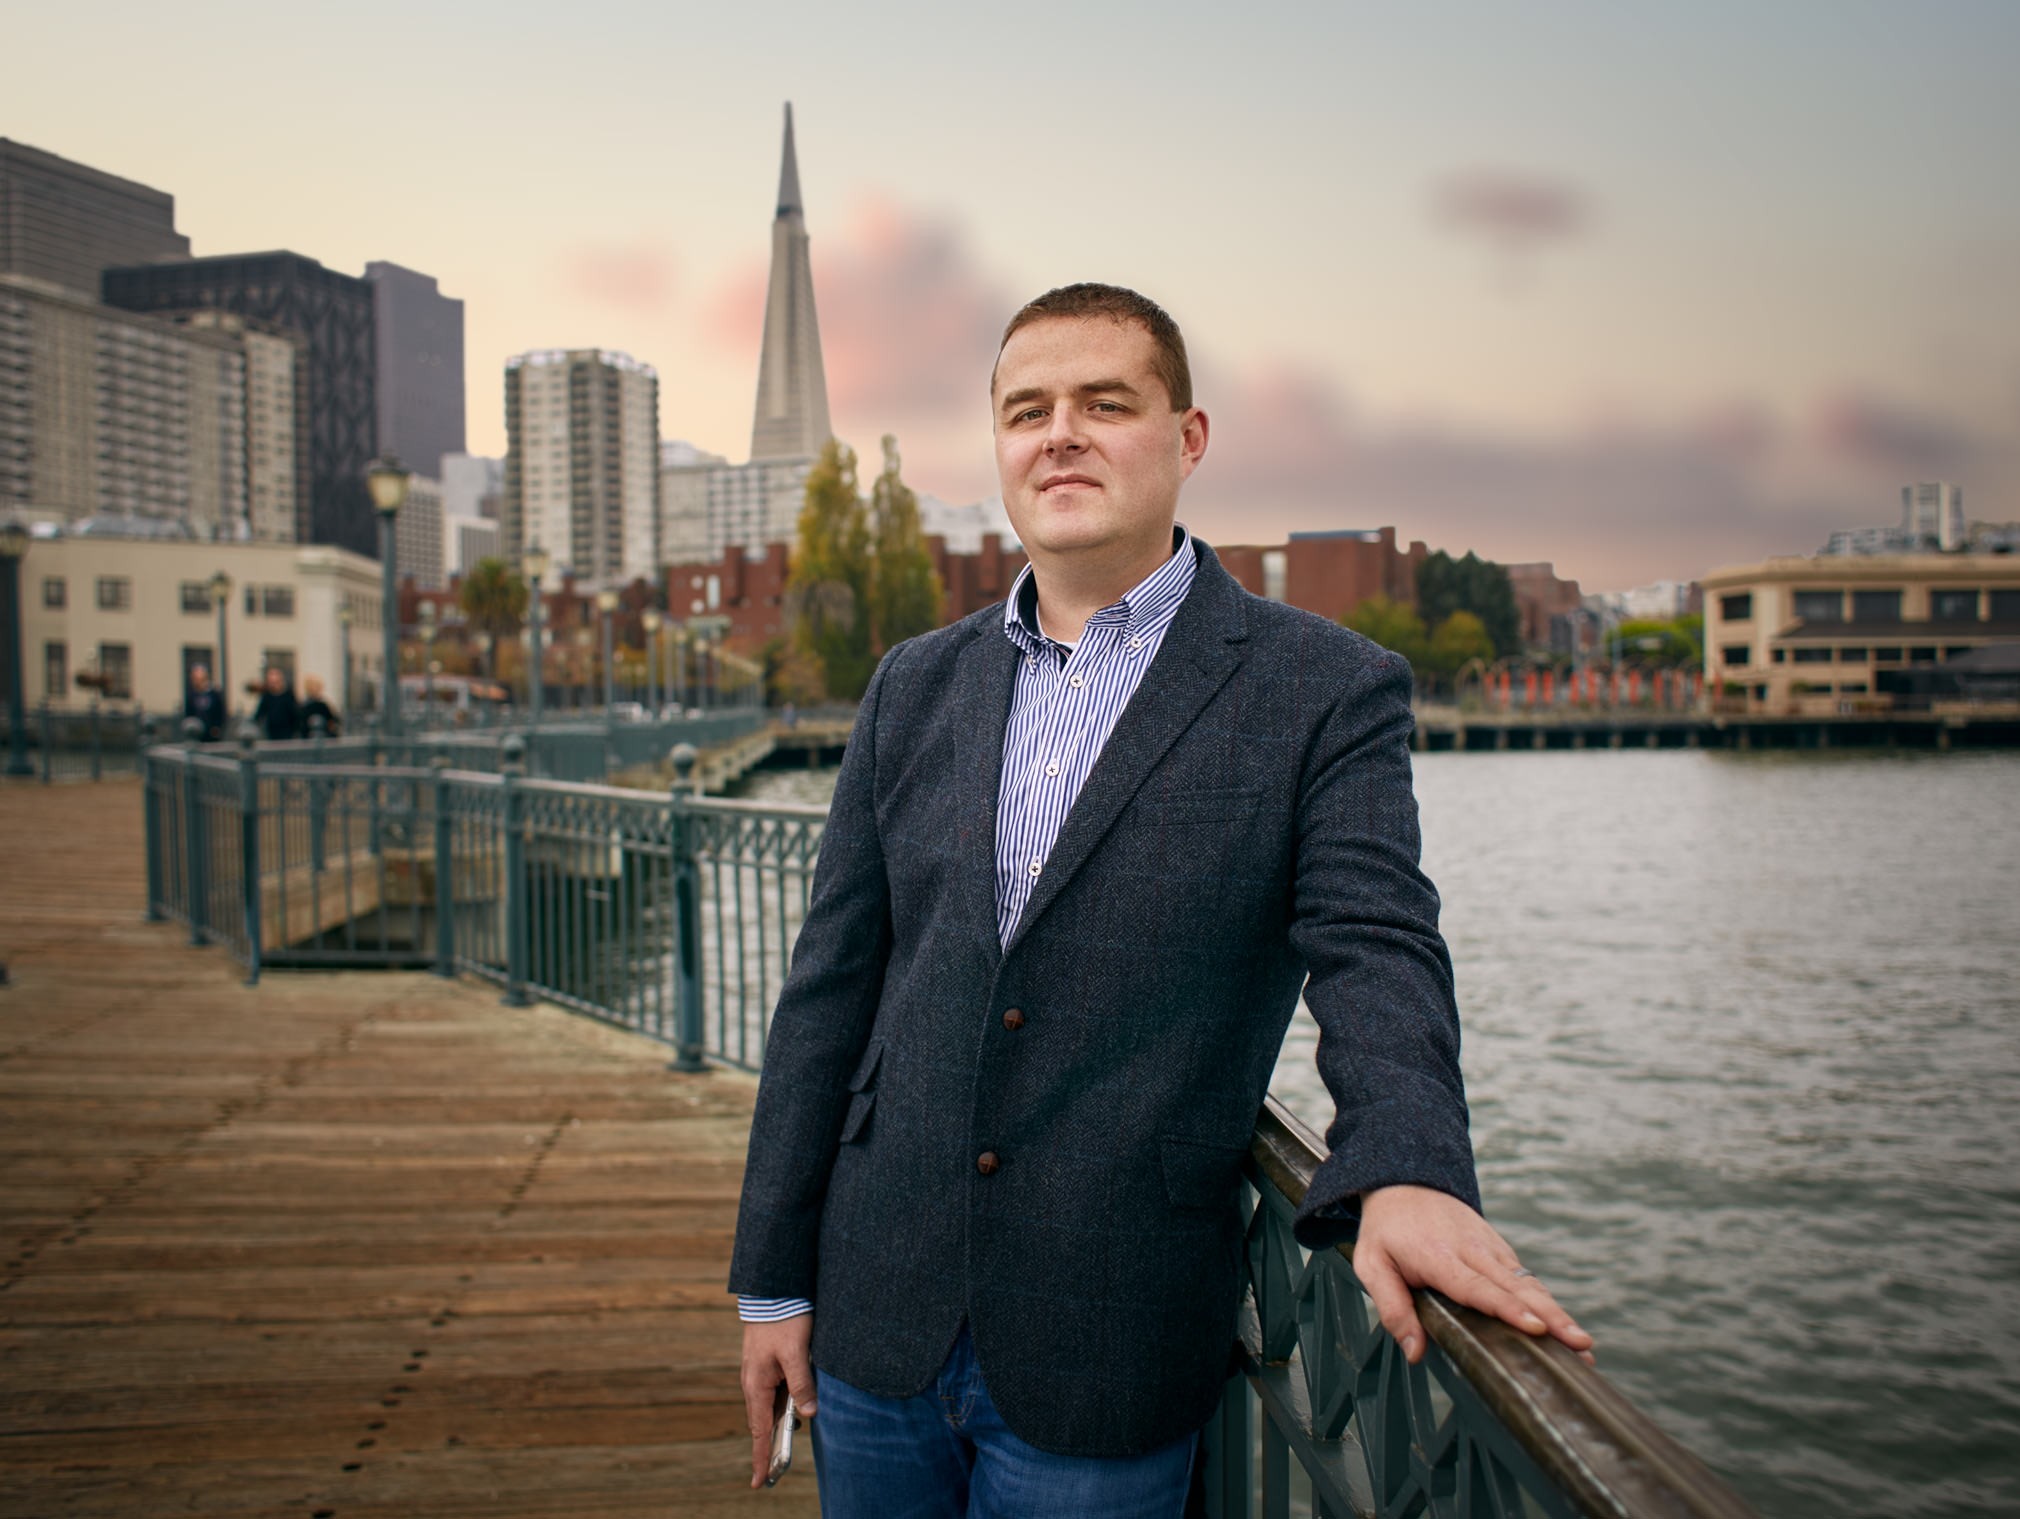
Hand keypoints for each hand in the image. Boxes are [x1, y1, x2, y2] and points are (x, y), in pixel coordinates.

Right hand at [741, 1315, 816, 1488]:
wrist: (774, 1290)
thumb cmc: (784, 1320)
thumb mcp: (796, 1353)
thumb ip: (802, 1384)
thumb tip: (808, 1415)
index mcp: (757, 1384)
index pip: (759, 1430)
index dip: (760, 1457)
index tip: (759, 1482)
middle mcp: (754, 1382)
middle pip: (763, 1422)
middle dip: (768, 1447)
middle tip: (773, 1473)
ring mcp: (760, 1373)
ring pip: (771, 1407)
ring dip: (778, 1425)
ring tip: (786, 1446)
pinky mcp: (768, 1364)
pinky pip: (775, 1393)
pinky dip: (783, 1406)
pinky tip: (796, 1409)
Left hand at [1352, 1184, 1594, 1365]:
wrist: (1404, 1180)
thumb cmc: (1386, 1230)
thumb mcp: (1371, 1264)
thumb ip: (1391, 1307)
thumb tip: (1415, 1352)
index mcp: (1440, 1256)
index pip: (1477, 1287)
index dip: (1507, 1308)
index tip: (1536, 1328)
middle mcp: (1473, 1250)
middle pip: (1517, 1287)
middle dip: (1551, 1317)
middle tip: (1581, 1346)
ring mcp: (1492, 1248)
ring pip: (1529, 1283)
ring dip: (1558, 1314)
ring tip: (1584, 1347)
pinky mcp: (1501, 1250)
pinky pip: (1528, 1278)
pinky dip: (1549, 1303)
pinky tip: (1566, 1329)